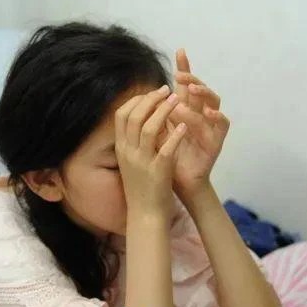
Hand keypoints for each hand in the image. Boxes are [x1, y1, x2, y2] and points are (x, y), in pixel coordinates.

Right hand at [115, 85, 187, 215]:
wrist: (145, 216)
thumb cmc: (141, 188)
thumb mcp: (130, 162)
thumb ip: (132, 142)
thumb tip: (139, 120)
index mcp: (121, 148)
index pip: (121, 115)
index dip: (136, 100)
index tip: (151, 93)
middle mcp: (128, 152)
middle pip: (134, 116)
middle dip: (150, 99)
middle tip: (166, 89)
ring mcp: (142, 162)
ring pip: (148, 128)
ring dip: (163, 111)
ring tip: (177, 100)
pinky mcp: (158, 172)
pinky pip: (166, 148)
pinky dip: (175, 135)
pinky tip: (185, 126)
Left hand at [165, 49, 230, 196]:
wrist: (178, 182)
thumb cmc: (167, 156)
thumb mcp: (158, 131)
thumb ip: (156, 113)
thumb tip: (143, 94)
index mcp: (185, 109)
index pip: (186, 84)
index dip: (185, 67)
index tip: (179, 50)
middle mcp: (200, 114)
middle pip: (201, 88)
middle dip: (193, 78)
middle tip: (180, 74)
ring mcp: (210, 126)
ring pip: (213, 102)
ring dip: (203, 93)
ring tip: (191, 89)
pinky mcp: (217, 140)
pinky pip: (222, 124)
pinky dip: (217, 116)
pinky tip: (208, 112)